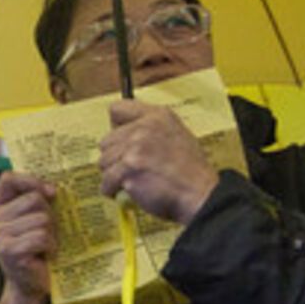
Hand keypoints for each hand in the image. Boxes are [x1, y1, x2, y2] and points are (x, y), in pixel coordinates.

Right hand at [0, 172, 54, 303]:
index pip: (8, 179)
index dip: (31, 180)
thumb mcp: (32, 219)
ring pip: (42, 219)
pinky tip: (45, 255)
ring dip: (52, 234)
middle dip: (49, 215)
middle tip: (46, 233)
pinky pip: (42, 237)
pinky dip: (51, 246)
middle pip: (34, 199)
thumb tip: (53, 189)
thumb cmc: (35, 248)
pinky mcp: (10, 251)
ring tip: (45, 246)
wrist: (29, 284)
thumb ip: (35, 199)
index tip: (51, 192)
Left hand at [99, 100, 219, 224]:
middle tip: (130, 168)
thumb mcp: (178, 135)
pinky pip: (106, 181)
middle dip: (114, 157)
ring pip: (103, 161)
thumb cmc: (190, 173)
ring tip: (132, 181)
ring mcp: (136, 147)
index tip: (120, 140)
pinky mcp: (129, 169)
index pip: (118, 109)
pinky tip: (126, 192)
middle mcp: (145, 127)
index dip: (115, 127)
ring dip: (113, 175)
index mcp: (158, 116)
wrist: (200, 194)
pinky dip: (112, 190)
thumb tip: (124, 135)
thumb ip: (151, 130)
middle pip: (106, 140)